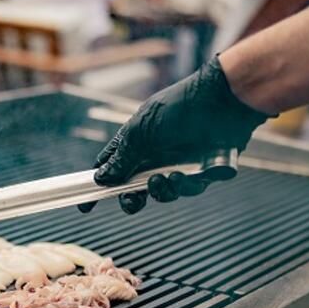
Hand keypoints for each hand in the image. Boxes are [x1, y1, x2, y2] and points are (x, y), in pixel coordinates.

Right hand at [80, 56, 269, 214]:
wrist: (223, 102)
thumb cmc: (178, 107)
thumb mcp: (140, 131)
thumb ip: (121, 158)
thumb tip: (100, 179)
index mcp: (134, 142)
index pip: (110, 167)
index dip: (98, 185)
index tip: (85, 206)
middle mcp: (154, 155)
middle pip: (134, 188)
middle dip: (131, 199)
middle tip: (132, 202)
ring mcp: (177, 163)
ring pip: (161, 193)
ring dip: (159, 191)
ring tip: (161, 180)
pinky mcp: (200, 171)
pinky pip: (187, 189)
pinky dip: (183, 186)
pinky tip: (182, 176)